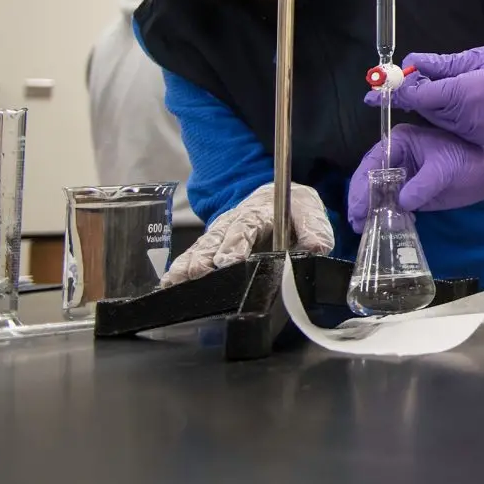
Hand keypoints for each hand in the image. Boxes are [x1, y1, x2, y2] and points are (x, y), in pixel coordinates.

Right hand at [164, 183, 333, 286]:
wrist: (282, 199)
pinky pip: (193, 256)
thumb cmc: (294, 210)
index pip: (246, 226)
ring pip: (201, 247)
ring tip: (174, 281)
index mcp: (259, 211)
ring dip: (187, 264)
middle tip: (196, 274)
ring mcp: (220, 233)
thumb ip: (315, 230)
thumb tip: (316, 247)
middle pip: (217, 238)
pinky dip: (179, 269)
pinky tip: (167, 284)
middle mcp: (234, 221)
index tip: (229, 260)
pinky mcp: (212, 246)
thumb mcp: (311, 214)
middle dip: (206, 256)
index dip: (236, 243)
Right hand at [347, 124, 483, 231]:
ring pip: (378, 193)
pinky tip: (382, 227)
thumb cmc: (467, 161)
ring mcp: (403, 175)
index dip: (362, 185)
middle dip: (361, 200)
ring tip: (363, 228)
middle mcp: (397, 157)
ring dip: (370, 210)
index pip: (373, 163)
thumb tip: (401, 203)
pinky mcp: (412, 192)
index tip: (357, 207)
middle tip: (356, 222)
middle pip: (370, 179)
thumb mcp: (444, 170)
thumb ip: (421, 186)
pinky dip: (386, 215)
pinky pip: (393, 204)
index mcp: (401, 142)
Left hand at [366, 39, 483, 150]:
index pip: (420, 94)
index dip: (396, 91)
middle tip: (397, 87)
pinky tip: (466, 103)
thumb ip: (442, 64)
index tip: (373, 92)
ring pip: (443, 122)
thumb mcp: (480, 55)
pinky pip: (461, 130)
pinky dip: (456, 118)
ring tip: (444, 90)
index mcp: (465, 93)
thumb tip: (411, 63)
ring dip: (436, 107)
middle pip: (429, 110)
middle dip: (416, 97)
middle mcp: (469, 119)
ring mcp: (480, 133)